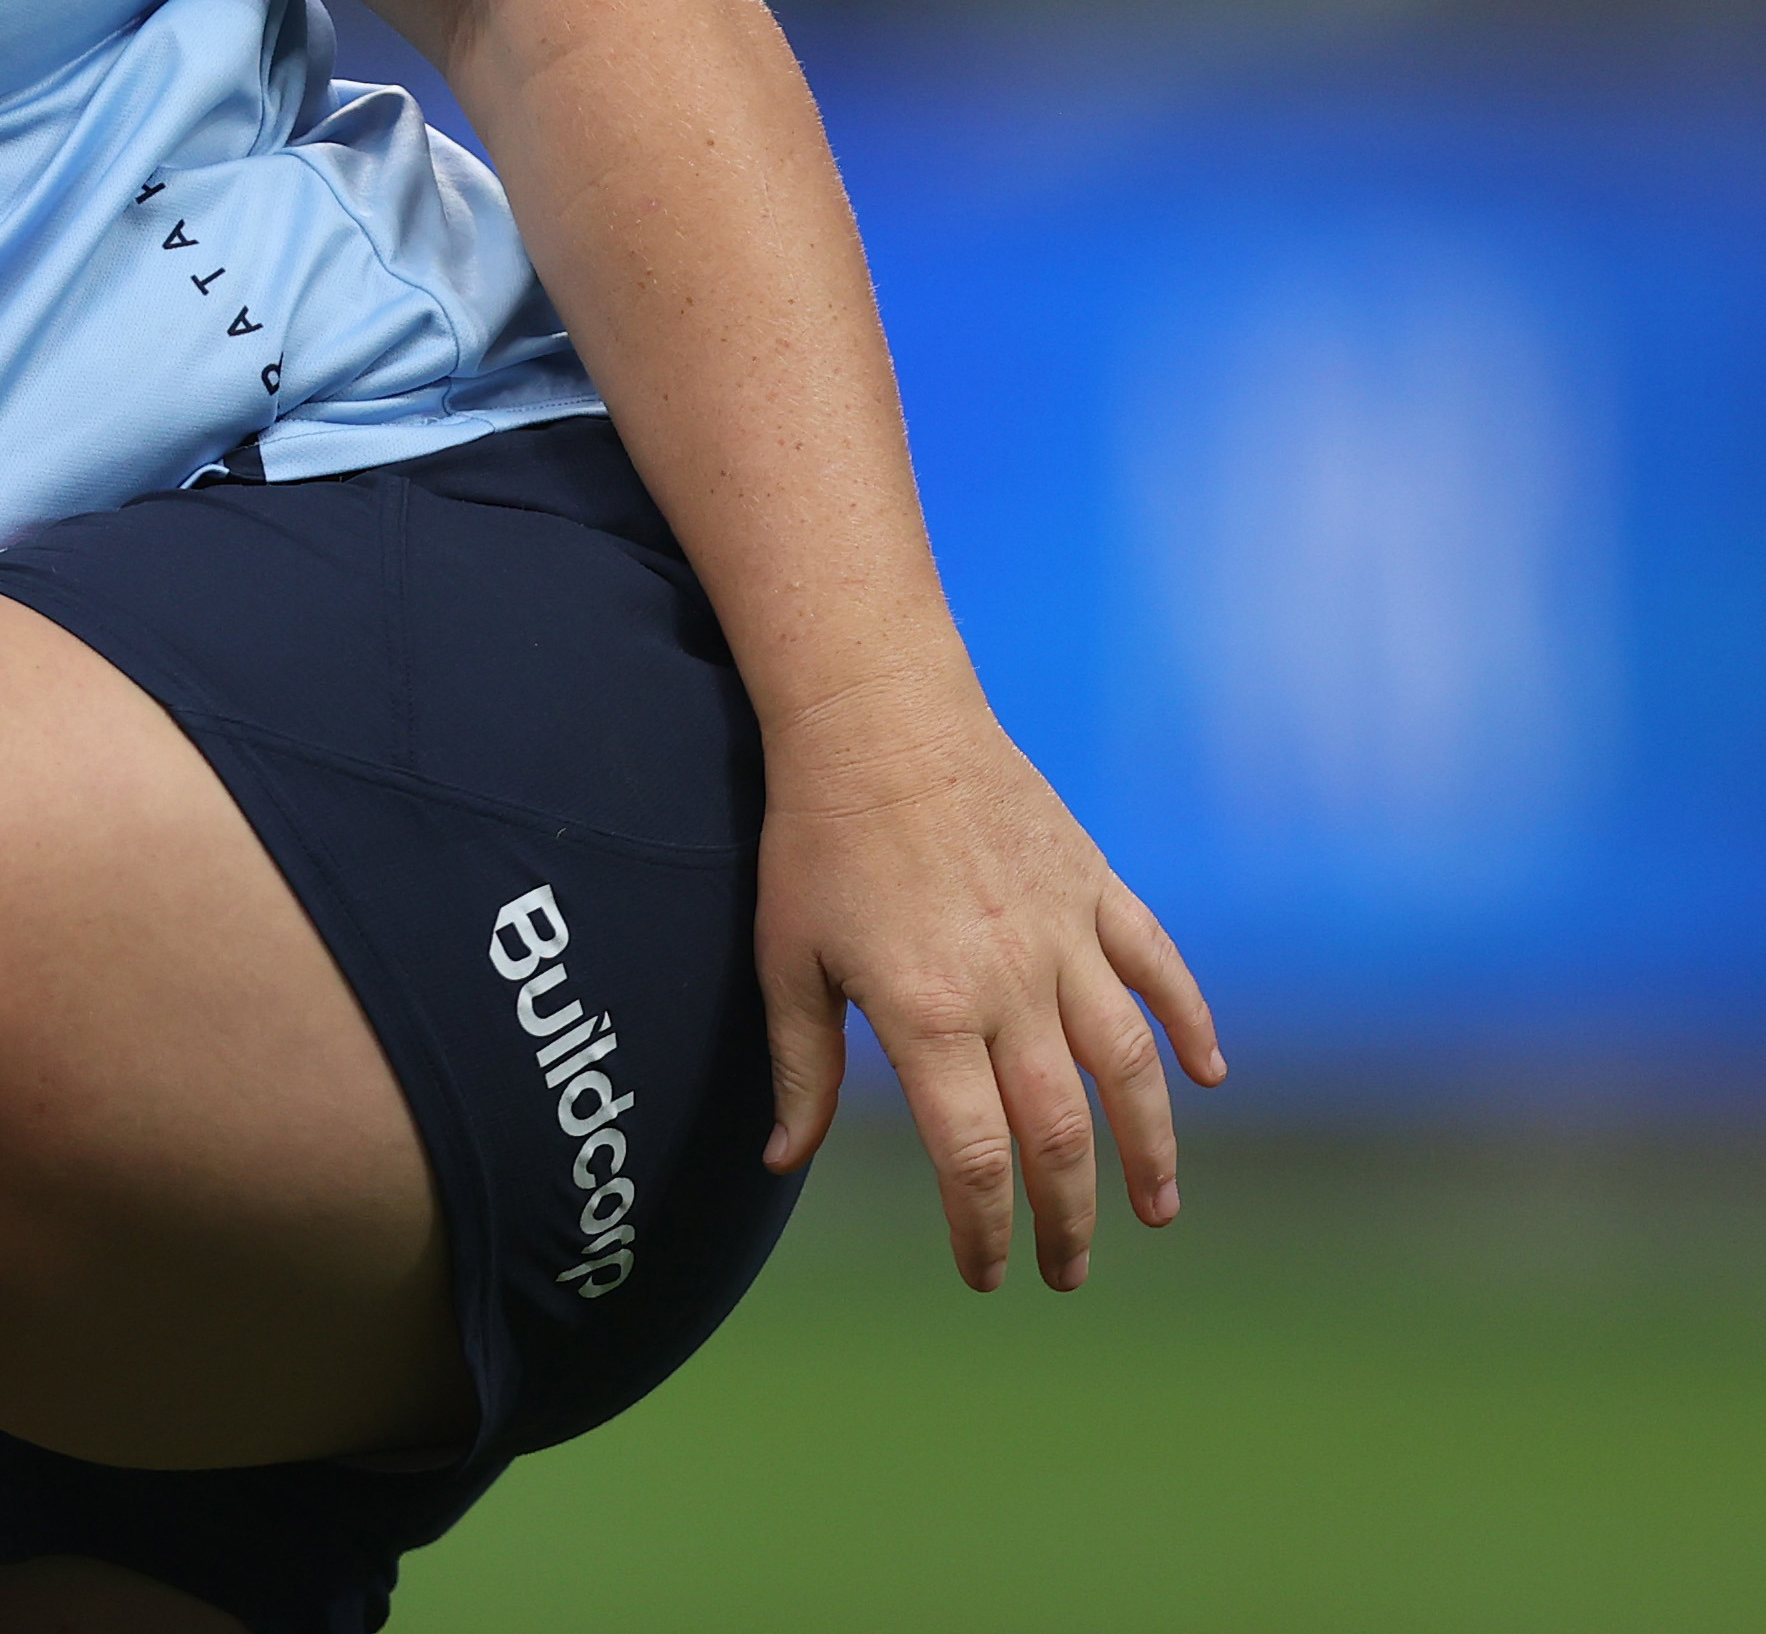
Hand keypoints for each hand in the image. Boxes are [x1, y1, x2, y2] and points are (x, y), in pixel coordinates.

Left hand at [754, 683, 1223, 1290]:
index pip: (973, 1157)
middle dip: (1069, 1218)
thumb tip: (782, 1163)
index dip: (985, 1230)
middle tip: (1068, 1273)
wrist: (878, 715)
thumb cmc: (816, 839)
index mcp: (926, 1012)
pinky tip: (1208, 1077)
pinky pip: (1161, 969)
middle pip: (1059, 1133)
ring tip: (1154, 1210)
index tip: (987, 1274)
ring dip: (1151, 1148)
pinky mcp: (1097, 889)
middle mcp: (1010, 985)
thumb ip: (800, 1068)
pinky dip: (1192, 1025)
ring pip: (1130, 1067)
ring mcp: (1066, 935)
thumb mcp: (785, 958)